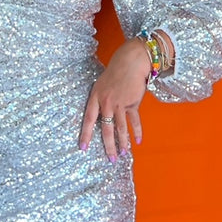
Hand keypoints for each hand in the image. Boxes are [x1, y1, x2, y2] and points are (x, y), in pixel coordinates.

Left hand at [79, 40, 149, 160]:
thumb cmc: (115, 73)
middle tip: (110, 159)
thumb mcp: (101, 85)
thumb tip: (100, 118)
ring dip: (123, 142)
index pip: (88, 119)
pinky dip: (137, 131)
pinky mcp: (132, 103)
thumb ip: (100, 101)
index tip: (83, 147)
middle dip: (108, 146)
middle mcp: (106, 102)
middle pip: (106, 128)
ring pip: (121, 127)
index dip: (86, 134)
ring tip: (123, 154)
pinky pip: (134, 121)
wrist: (130, 62)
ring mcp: (120, 103)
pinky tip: (138, 141)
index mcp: (95, 97)